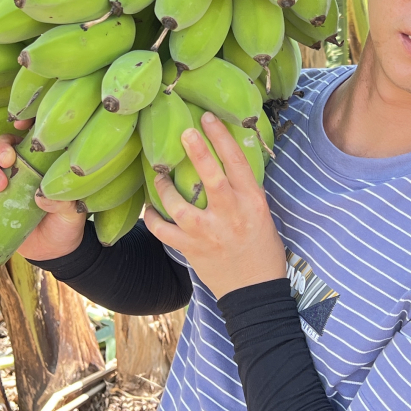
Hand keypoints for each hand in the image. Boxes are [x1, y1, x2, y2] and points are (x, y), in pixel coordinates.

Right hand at [0, 129, 86, 261]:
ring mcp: (3, 183)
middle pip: (1, 147)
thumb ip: (64, 202)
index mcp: (41, 161)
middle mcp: (20, 167)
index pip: (29, 135)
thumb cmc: (66, 223)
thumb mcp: (72, 213)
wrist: (53, 251)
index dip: (22, 122)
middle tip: (7, 163)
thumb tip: (41, 195)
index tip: (19, 124)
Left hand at [143, 112, 285, 298]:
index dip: (222, 137)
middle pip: (211, 177)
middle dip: (197, 151)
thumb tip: (223, 160)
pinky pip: (164, 231)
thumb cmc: (262, 248)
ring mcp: (209, 234)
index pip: (238, 163)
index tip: (208, 118)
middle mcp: (231, 216)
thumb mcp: (261, 213)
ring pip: (180, 205)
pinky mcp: (192, 250)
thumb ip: (242, 191)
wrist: (255, 291)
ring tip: (158, 175)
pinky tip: (148, 209)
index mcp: (252, 203)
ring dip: (164, 188)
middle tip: (184, 131)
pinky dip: (152, 219)